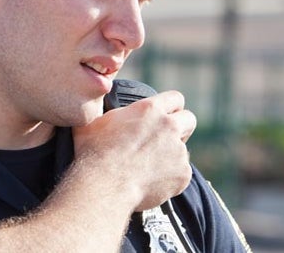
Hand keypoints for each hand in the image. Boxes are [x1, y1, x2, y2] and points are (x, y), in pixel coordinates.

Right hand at [72, 90, 195, 210]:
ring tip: (149, 166)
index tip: (166, 114)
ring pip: (183, 150)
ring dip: (171, 155)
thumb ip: (107, 112)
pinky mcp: (183, 174)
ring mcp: (179, 151)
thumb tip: (98, 107)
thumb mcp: (94, 122)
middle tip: (164, 138)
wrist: (103, 185)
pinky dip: (170, 177)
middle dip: (180, 127)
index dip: (171, 106)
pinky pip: (181, 173)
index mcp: (150, 110)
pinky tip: (152, 181)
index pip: (175, 98)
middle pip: (189, 119)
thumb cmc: (94, 153)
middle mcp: (169, 127)